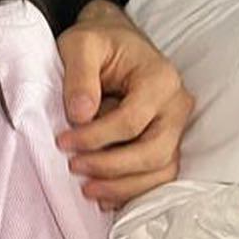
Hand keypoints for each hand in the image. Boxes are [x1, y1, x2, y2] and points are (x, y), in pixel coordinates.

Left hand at [56, 0, 194, 208]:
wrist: (114, 42)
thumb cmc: (98, 42)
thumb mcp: (80, 44)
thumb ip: (79, 75)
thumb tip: (80, 115)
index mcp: (160, 79)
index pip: (132, 121)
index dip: (96, 137)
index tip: (62, 142)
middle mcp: (176, 106)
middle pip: (155, 152)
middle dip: (112, 167)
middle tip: (74, 168)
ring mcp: (175, 127)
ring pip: (161, 170)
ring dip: (123, 186)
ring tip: (87, 189)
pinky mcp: (166, 143)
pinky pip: (157, 176)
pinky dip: (132, 190)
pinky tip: (104, 196)